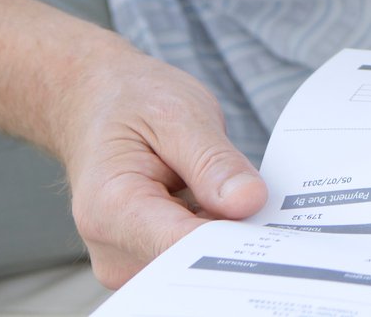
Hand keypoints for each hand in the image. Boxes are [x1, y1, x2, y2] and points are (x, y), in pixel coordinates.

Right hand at [50, 45, 266, 287]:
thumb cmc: (133, 105)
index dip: (232, 242)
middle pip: (191, 263)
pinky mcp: (144, 260)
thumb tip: (248, 202)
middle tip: (264, 201)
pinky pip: (193, 260)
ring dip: (229, 235)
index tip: (272, 226)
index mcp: (111, 207)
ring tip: (239, 194)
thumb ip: (213, 161)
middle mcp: (112, 247)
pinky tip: (227, 206)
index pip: (181, 246)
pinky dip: (217, 234)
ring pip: (198, 265)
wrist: (98, 106)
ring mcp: (126, 260)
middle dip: (236, 237)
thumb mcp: (178, 114)